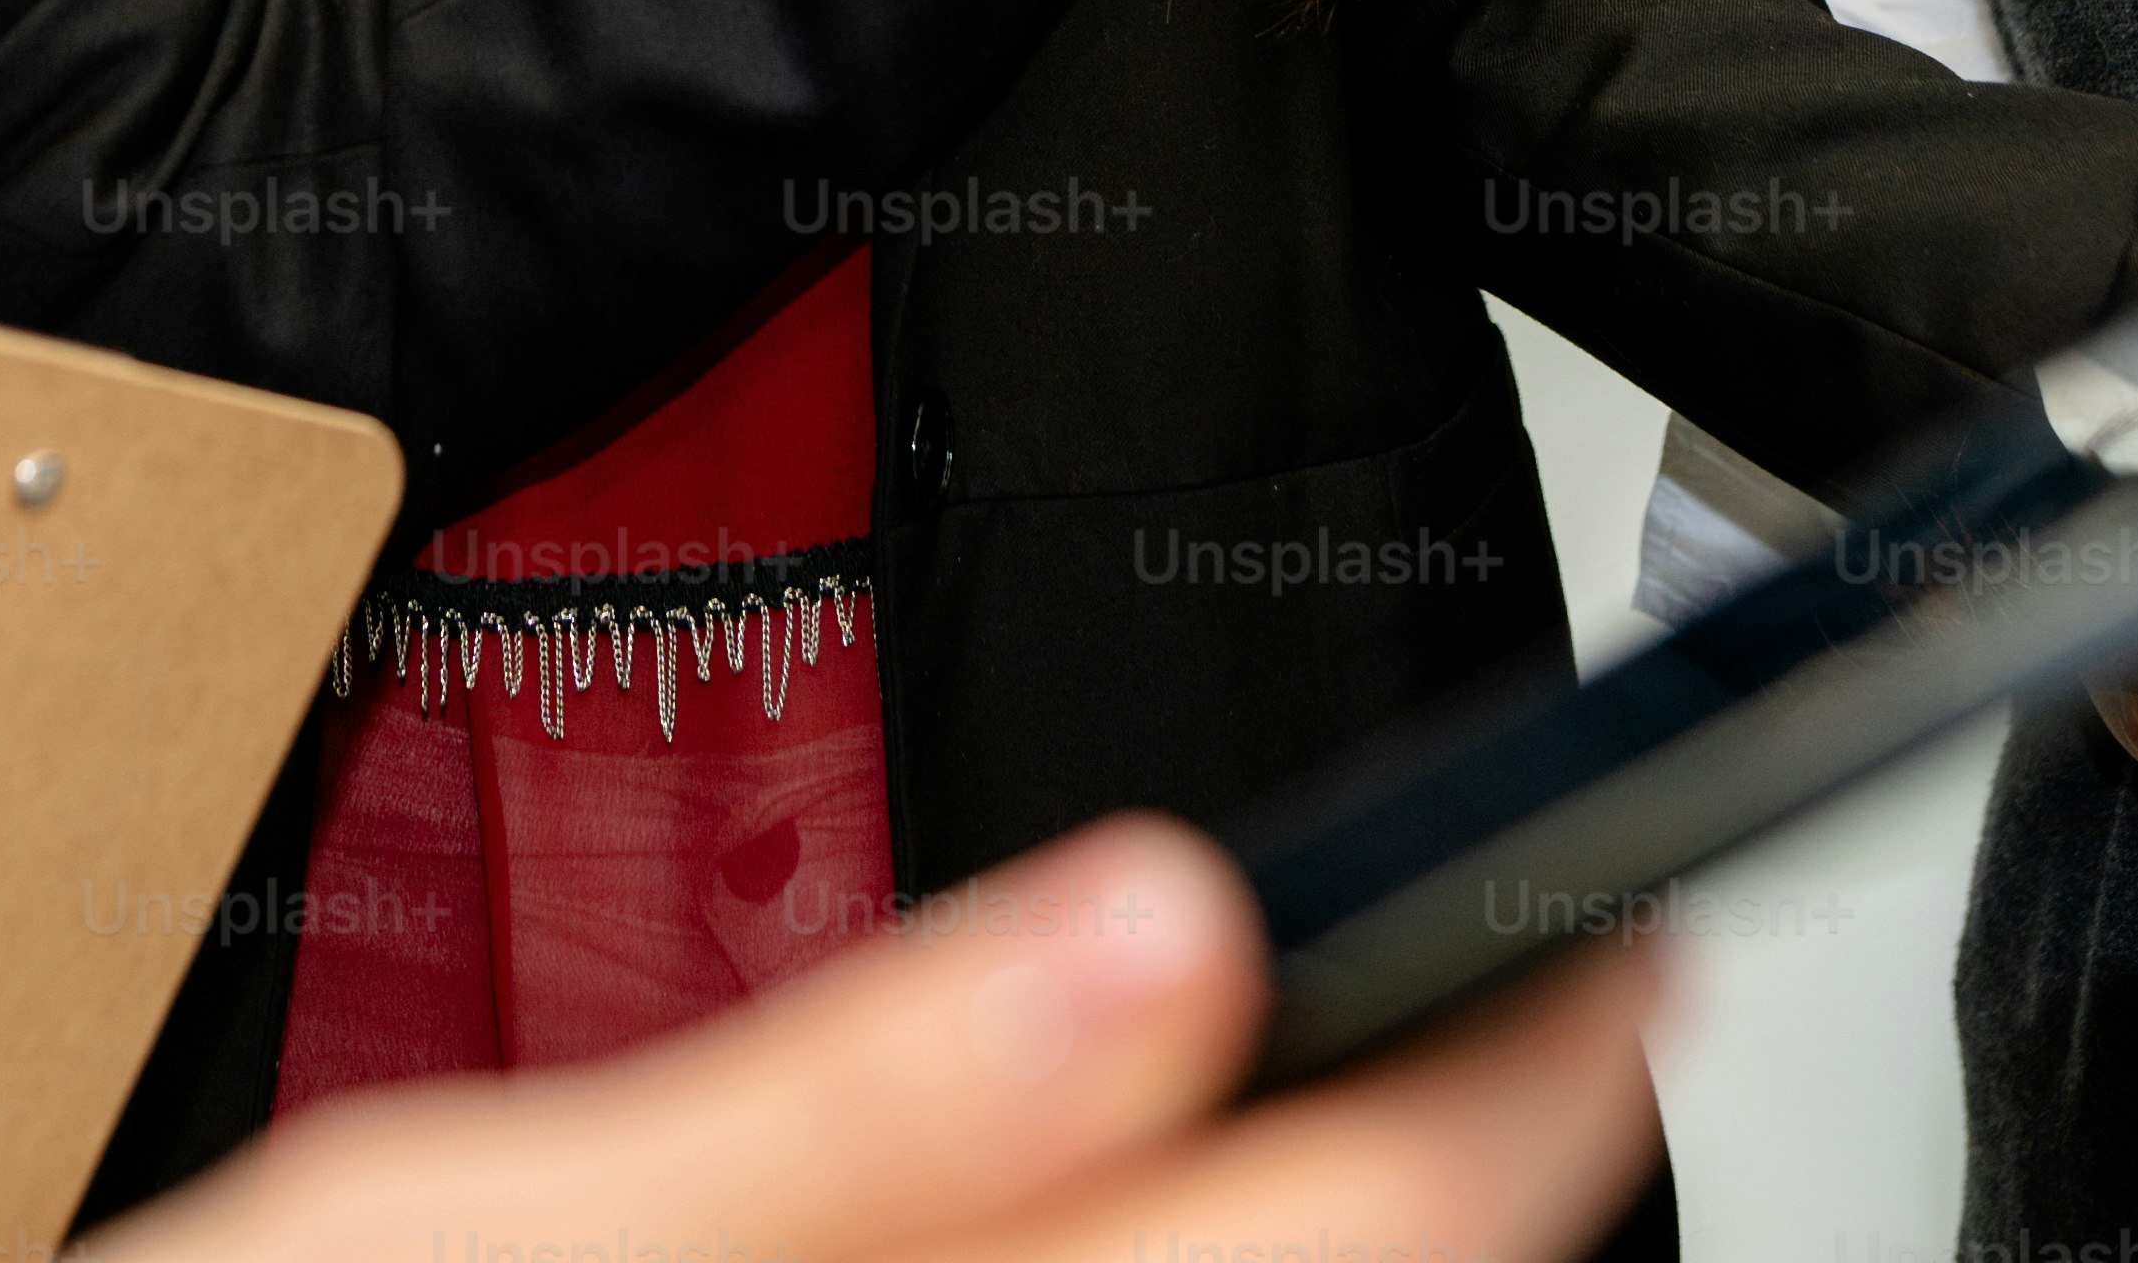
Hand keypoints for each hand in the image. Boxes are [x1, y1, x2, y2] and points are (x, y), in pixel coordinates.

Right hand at [94, 816, 1661, 1262]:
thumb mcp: (494, 1224)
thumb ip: (862, 1096)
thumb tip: (1168, 933)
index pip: (1396, 1223)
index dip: (1564, 1050)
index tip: (1643, 909)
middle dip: (1459, 1174)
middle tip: (1538, 984)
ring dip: (1325, 1246)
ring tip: (1361, 1111)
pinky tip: (1130, 1220)